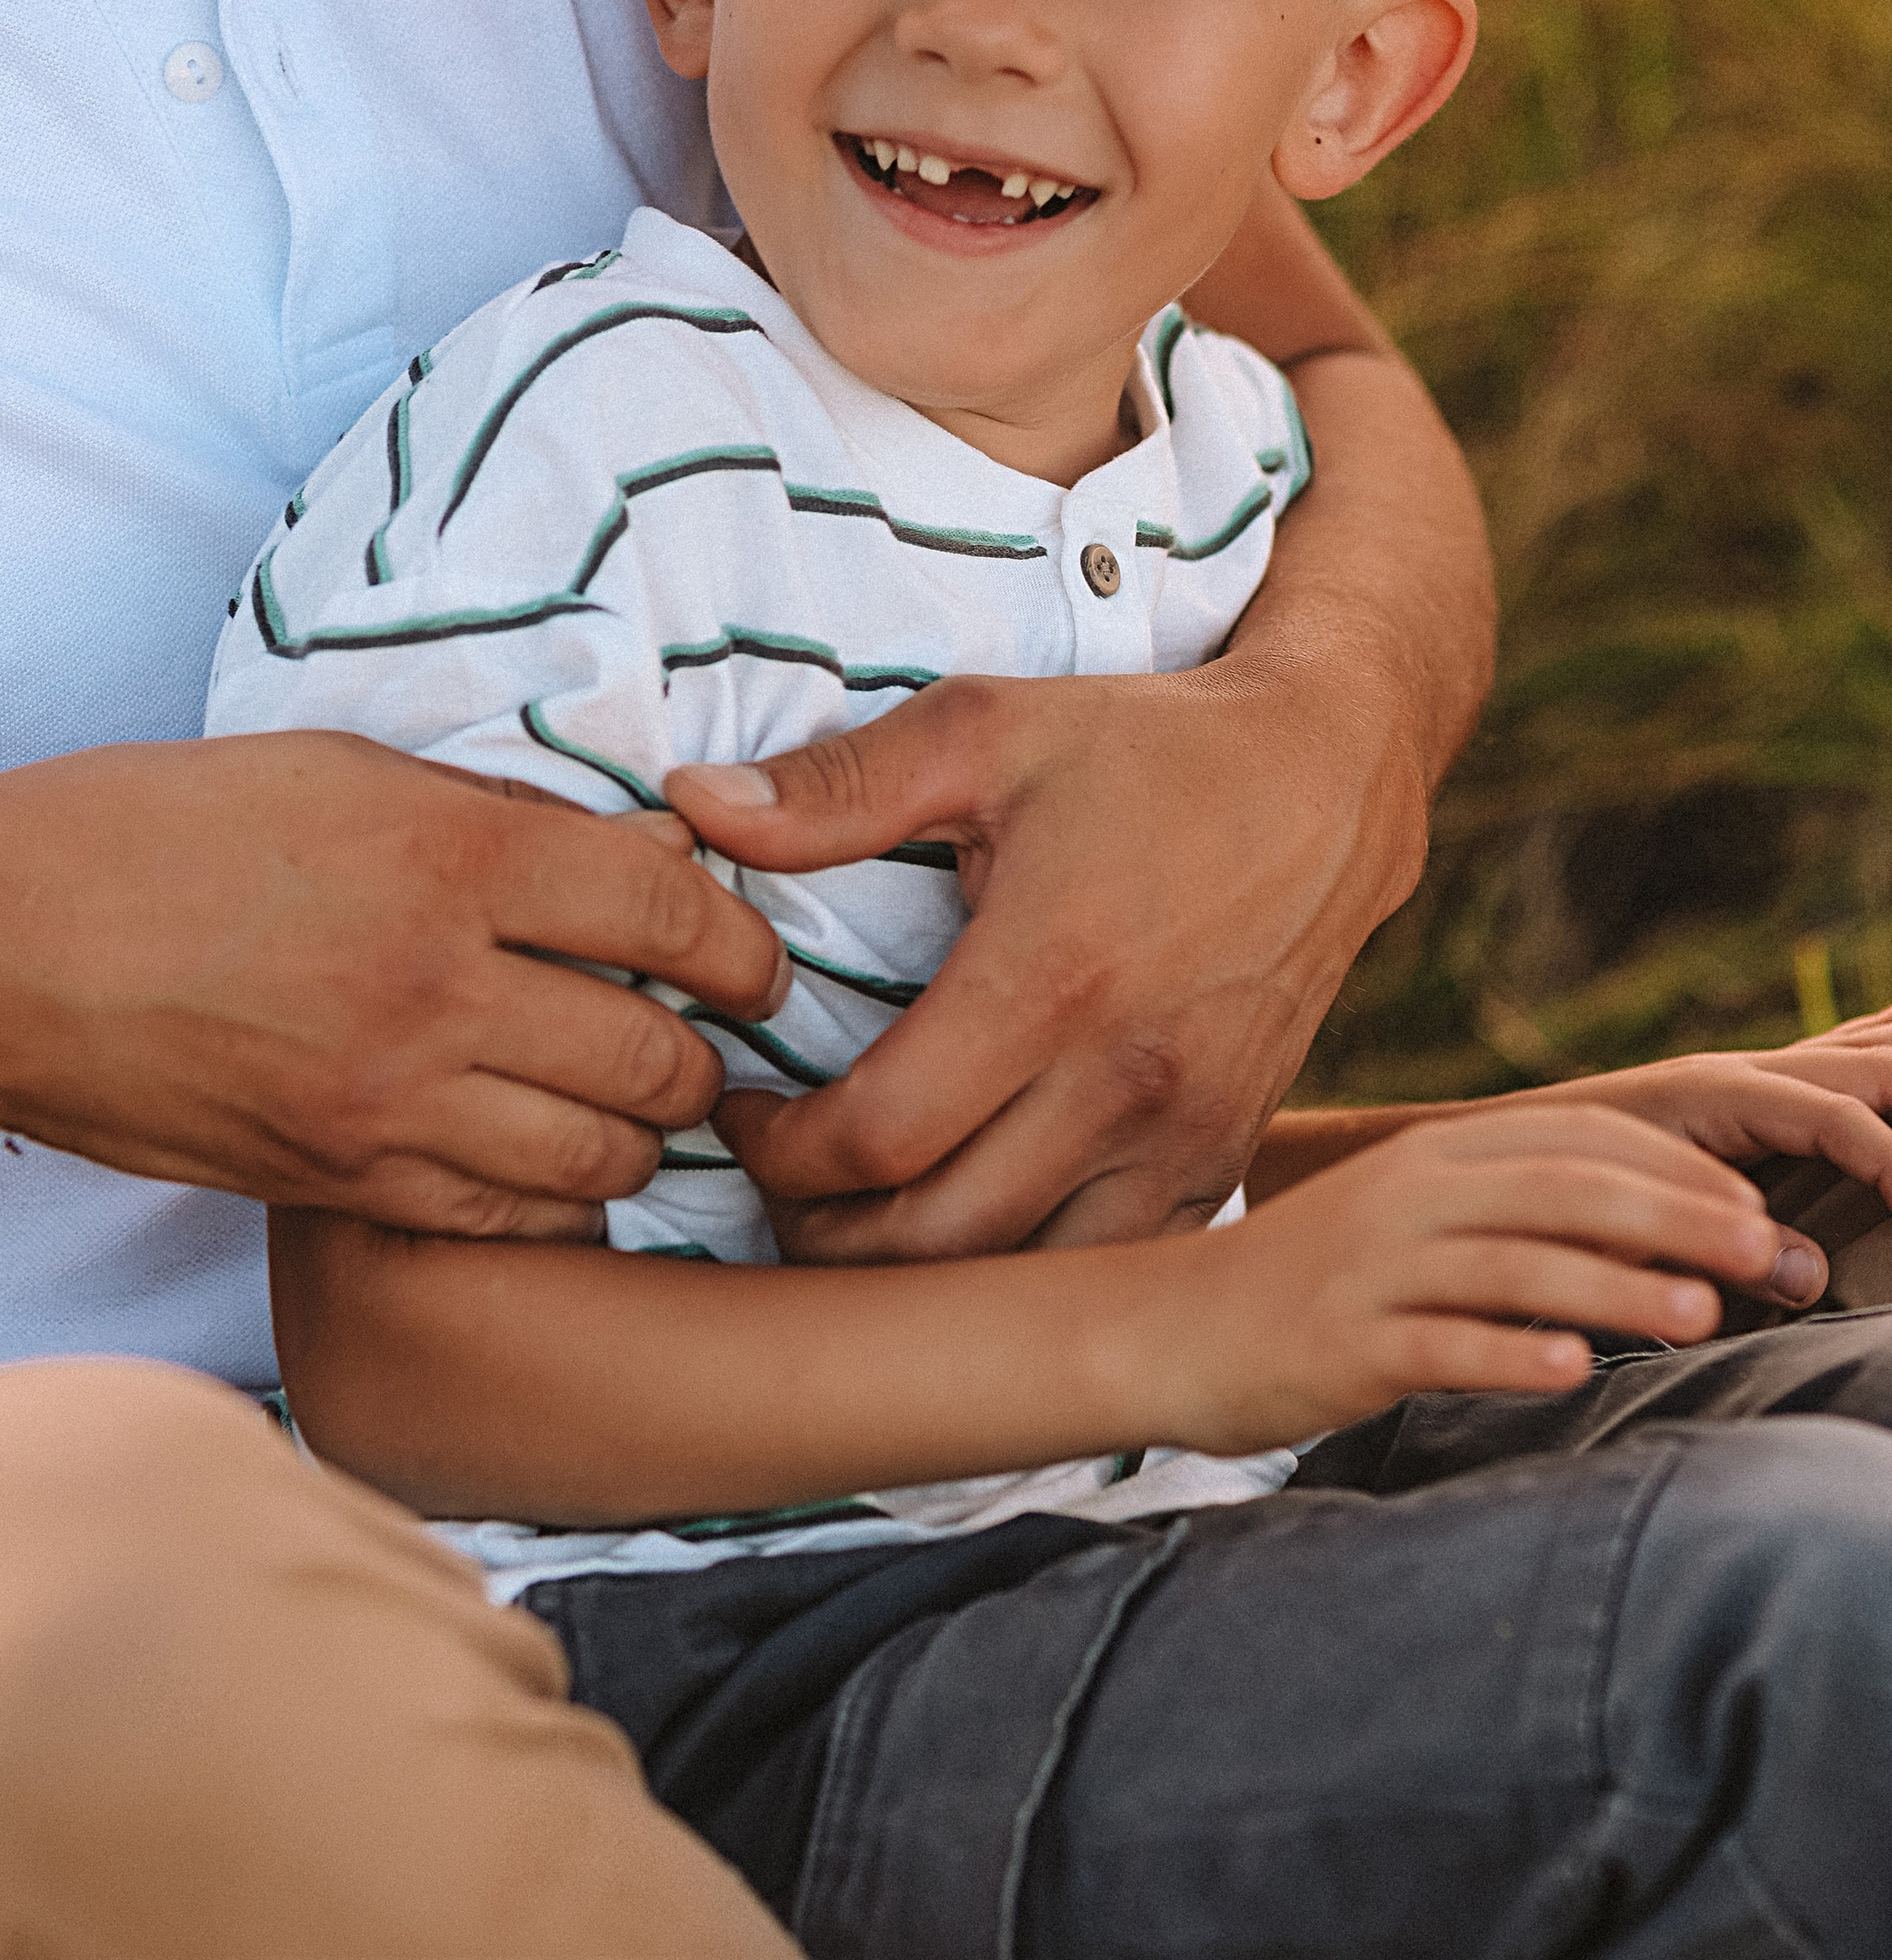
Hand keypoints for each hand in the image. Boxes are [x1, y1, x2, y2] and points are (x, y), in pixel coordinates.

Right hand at [0, 733, 790, 1234]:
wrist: (1, 950)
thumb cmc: (162, 831)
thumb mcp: (344, 772)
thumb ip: (495, 817)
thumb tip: (631, 849)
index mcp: (449, 857)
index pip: (667, 907)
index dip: (739, 939)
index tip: (752, 956)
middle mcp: (436, 989)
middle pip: (657, 1053)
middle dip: (707, 1050)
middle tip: (706, 1033)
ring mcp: (389, 1104)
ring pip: (600, 1157)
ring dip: (642, 1131)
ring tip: (636, 1099)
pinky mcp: (342, 1185)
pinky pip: (506, 1217)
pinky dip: (557, 1197)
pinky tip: (555, 1160)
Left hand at [669, 643, 1430, 1261]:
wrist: (1327, 782)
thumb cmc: (1144, 749)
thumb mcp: (984, 731)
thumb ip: (836, 787)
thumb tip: (690, 809)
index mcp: (1053, 979)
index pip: (878, 1139)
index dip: (780, 1151)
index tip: (742, 1110)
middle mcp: (1127, 1083)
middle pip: (936, 1244)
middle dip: (823, 1233)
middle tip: (775, 1179)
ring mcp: (1187, 1139)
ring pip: (1022, 1287)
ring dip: (917, 1278)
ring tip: (853, 1213)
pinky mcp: (1223, 1163)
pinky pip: (1104, 1274)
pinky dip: (1020, 1277)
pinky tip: (962, 1223)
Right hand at [1152, 1105, 1788, 1456]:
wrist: (1170, 1325)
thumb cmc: (1314, 1282)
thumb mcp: (1408, 1221)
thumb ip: (1509, 1213)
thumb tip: (1652, 1232)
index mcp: (1429, 1158)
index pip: (1574, 1140)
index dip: (1673, 1168)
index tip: (1755, 1209)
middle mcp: (1404, 1199)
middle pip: (1559, 1191)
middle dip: (1675, 1218)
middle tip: (1767, 1254)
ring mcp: (1370, 1272)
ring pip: (1511, 1267)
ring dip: (1613, 1286)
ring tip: (1700, 1314)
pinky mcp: (1342, 1346)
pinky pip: (1437, 1345)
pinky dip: (1509, 1354)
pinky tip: (1573, 1370)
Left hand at [1521, 1043, 1891, 1304]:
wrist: (1503, 1151)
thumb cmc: (1560, 1192)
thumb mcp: (1630, 1226)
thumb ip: (1722, 1253)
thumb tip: (1810, 1279)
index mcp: (1720, 1095)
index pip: (1834, 1115)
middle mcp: (1749, 1069)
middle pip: (1871, 1060)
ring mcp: (1764, 1069)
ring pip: (1872, 1043)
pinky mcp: (1769, 1084)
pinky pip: (1856, 1050)